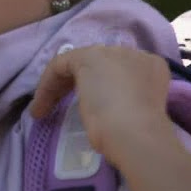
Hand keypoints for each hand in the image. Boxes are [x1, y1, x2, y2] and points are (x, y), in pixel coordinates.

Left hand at [29, 45, 190, 190]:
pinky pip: (60, 64)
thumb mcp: (132, 118)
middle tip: (59, 107)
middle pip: (98, 64)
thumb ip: (124, 105)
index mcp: (151, 69)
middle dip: (75, 84)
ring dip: (57, 87)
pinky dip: (47, 85)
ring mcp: (111, 53)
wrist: (136, 133)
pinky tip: (39, 107)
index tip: (86, 109)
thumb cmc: (137, 136)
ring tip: (43, 110)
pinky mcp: (88, 57)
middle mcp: (134, 55)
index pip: (119, 72)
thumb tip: (108, 109)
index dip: (99, 87)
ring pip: (77, 64)